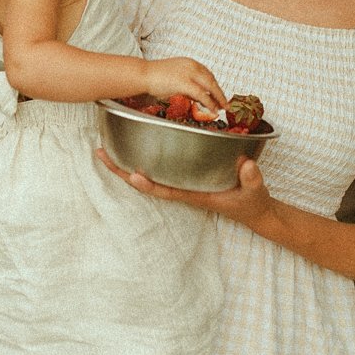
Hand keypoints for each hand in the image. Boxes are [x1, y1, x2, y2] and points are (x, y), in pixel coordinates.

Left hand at [96, 147, 276, 227]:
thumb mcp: (254, 191)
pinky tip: (133, 144)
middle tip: (100, 153)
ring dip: (125, 162)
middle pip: (145, 182)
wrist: (254, 210)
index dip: (148, 185)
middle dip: (122, 170)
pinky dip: (143, 158)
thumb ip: (251, 178)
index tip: (132, 176)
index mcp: (194, 196)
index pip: (166, 191)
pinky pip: (159, 169)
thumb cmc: (251, 202)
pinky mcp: (185, 176)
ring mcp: (182, 183)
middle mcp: (182, 189)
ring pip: (147, 175)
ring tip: (104, 146)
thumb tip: (246, 165)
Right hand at [140, 56, 226, 116]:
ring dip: (218, 98)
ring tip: (222, 108)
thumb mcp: (173, 77)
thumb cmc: (152, 76)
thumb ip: (186, 84)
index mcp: (189, 62)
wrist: (142, 75)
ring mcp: (189, 74)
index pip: (207, 74)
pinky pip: (202, 95)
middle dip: (219, 92)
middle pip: (211, 80)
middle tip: (224, 103)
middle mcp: (192, 66)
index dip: (214, 85)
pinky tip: (213, 109)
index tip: (218, 93)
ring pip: (210, 86)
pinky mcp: (185, 83)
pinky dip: (210, 103)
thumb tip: (195, 95)